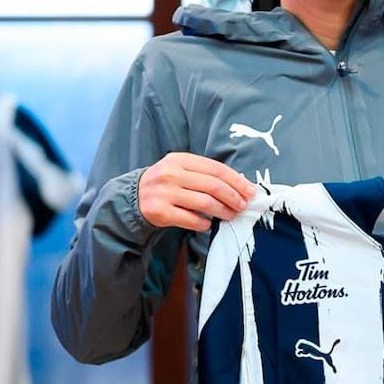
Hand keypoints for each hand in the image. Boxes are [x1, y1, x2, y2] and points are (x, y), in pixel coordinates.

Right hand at [137, 152, 254, 231]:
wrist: (133, 197)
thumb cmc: (166, 183)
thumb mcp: (181, 169)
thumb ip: (205, 174)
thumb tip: (239, 185)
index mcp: (180, 159)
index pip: (216, 169)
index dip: (236, 181)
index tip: (250, 191)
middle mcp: (171, 174)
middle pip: (213, 186)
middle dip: (233, 197)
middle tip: (243, 206)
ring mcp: (164, 193)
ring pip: (204, 203)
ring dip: (223, 211)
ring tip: (231, 215)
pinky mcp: (159, 212)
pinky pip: (190, 219)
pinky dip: (204, 223)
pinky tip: (208, 224)